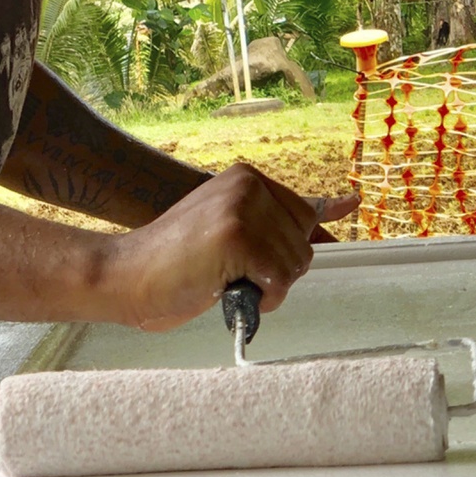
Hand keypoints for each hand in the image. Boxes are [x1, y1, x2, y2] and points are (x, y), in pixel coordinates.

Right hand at [112, 164, 353, 331]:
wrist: (123, 274)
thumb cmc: (174, 261)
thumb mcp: (229, 226)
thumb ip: (281, 217)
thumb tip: (352, 203)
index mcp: (246, 177)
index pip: (304, 215)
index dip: (286, 248)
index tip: (263, 254)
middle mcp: (248, 184)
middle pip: (303, 244)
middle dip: (273, 270)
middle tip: (228, 273)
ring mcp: (242, 208)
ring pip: (295, 264)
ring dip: (266, 287)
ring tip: (222, 280)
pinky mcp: (237, 237)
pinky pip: (279, 281)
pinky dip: (260, 298)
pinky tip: (226, 290)